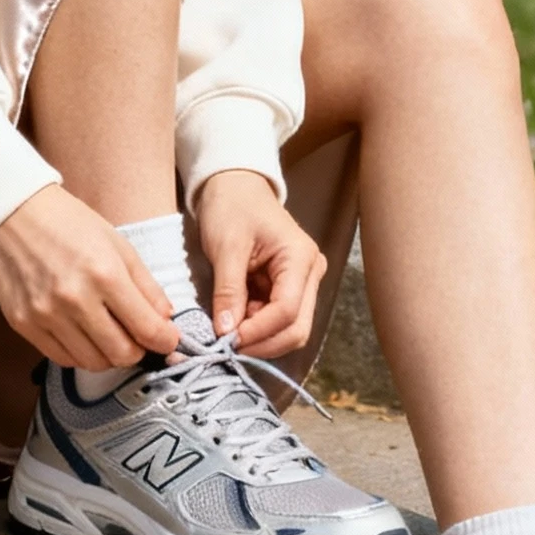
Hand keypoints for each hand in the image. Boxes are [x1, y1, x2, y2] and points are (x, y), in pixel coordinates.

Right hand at [0, 185, 178, 373]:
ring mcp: (46, 316)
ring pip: (92, 362)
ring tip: (108, 334)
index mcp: (105, 274)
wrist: (11, 213)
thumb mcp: (117, 243)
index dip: (165, 340)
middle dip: (138, 350)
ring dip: (108, 354)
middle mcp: (75, 300)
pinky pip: (62, 358)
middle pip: (122, 354)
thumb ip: (146, 285)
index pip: (147, 329)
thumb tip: (165, 319)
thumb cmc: (68, 222)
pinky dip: (79, 353)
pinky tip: (82, 334)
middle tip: (137, 337)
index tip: (168, 339)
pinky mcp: (23, 325)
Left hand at [194, 169, 325, 360]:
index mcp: (300, 258)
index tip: (226, 340)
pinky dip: (256, 329)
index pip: (287, 310)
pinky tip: (233, 324)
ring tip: (227, 333)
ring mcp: (302, 284)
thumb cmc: (232, 207)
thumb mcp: (226, 247)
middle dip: (262, 343)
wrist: (234, 187)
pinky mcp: (287, 290)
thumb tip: (225, 331)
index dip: (258, 331)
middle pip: (296, 328)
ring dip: (259, 339)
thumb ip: (228, 291)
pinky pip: (276, 321)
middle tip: (226, 347)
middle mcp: (310, 274)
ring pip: (289, 330)